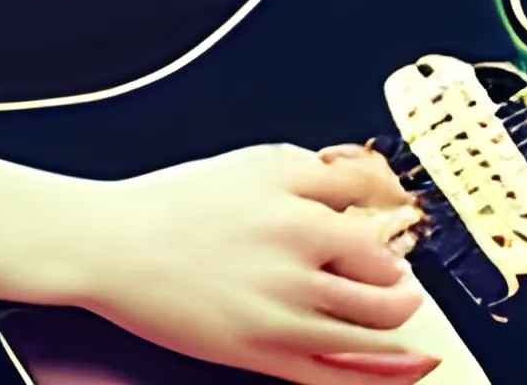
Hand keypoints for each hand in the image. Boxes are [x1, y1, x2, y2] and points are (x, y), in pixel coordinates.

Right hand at [68, 141, 436, 383]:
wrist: (116, 246)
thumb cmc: (173, 203)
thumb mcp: (249, 163)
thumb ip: (307, 172)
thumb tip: (354, 184)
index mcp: (296, 197)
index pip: (373, 201)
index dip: (391, 210)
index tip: (399, 219)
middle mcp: (299, 249)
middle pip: (386, 265)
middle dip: (399, 270)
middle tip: (398, 272)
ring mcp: (287, 306)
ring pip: (376, 322)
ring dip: (400, 316)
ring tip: (402, 310)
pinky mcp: (269, 352)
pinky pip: (343, 374)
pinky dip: (387, 375)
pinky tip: (410, 366)